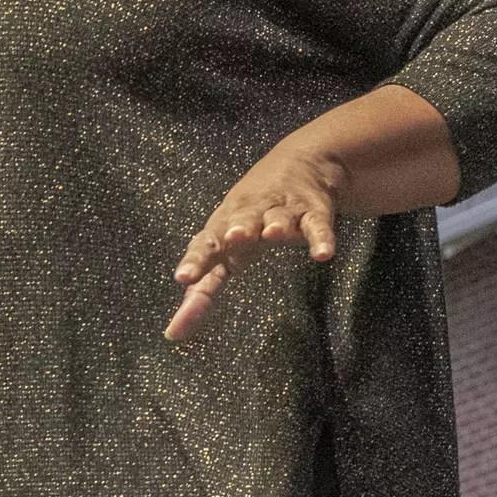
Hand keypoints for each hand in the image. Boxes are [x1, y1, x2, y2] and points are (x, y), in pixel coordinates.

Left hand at [169, 139, 341, 343]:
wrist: (301, 163)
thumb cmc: (249, 218)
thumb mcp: (224, 250)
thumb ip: (202, 290)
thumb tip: (173, 333)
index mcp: (223, 227)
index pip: (205, 244)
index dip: (195, 260)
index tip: (183, 278)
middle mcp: (249, 215)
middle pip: (240, 220)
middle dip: (237, 228)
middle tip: (232, 238)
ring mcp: (282, 210)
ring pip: (277, 216)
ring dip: (274, 223)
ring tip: (271, 233)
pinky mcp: (313, 210)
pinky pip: (317, 225)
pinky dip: (320, 238)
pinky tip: (322, 254)